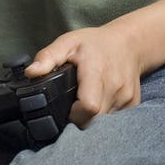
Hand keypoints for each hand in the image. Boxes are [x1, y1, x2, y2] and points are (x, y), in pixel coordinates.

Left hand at [24, 20, 142, 128]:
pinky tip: (98, 105)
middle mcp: (115, 86)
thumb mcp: (68, 42)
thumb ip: (48, 57)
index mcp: (97, 70)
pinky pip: (115, 120)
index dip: (74, 114)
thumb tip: (31, 73)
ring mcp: (126, 96)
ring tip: (83, 106)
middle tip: (71, 109)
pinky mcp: (133, 104)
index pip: (88, 106)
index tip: (66, 109)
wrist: (129, 43)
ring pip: (105, 122)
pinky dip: (104, 117)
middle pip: (95, 119)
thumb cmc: (94, 43)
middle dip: (80, 120)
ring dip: (92, 119)